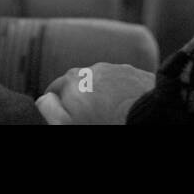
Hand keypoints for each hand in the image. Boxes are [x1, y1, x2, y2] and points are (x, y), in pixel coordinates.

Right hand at [36, 63, 158, 124]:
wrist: (149, 118)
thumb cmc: (106, 124)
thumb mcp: (68, 124)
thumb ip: (49, 110)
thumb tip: (43, 99)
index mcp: (70, 80)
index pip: (54, 90)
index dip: (59, 107)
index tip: (70, 119)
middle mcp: (92, 68)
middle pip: (79, 84)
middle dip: (82, 98)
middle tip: (91, 117)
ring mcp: (116, 69)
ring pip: (103, 82)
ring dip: (103, 94)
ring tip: (111, 114)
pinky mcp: (137, 73)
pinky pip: (124, 83)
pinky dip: (123, 93)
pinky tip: (127, 108)